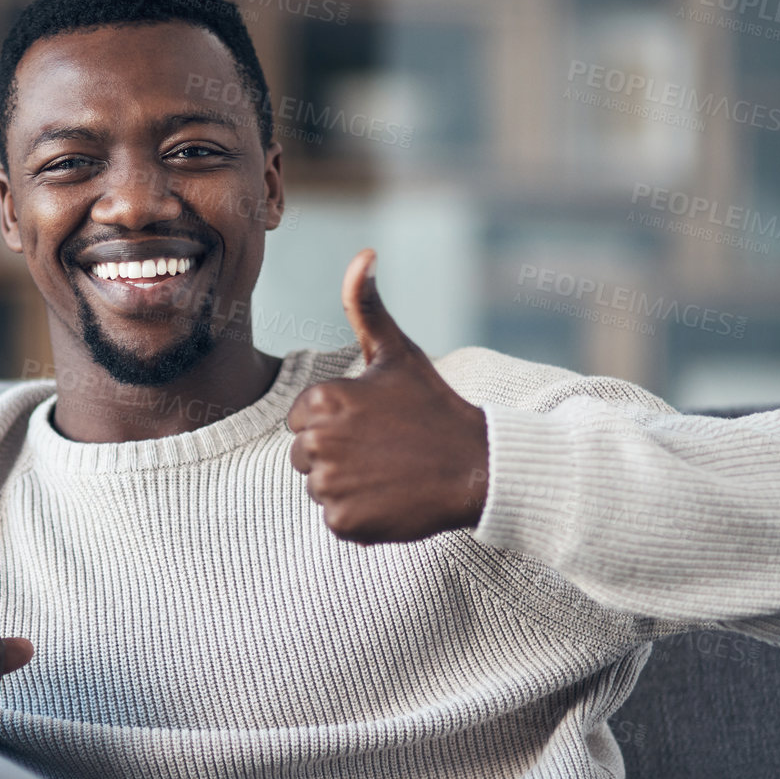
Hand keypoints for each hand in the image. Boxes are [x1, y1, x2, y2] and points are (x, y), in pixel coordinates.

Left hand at [286, 248, 489, 543]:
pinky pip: (336, 520)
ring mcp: (330, 486)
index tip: (373, 423)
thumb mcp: (398, 353)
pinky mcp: (344, 523)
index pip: (301, 421)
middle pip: (304, 456)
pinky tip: (391, 498)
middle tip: (384, 449)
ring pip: (318, 488)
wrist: (478, 467)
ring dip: (347, 485)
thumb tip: (363, 255)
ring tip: (389, 472)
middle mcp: (318, 443)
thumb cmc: (434, 406)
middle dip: (337, 454)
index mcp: (322, 401)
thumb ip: (367, 307)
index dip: (336, 423)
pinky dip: (360, 515)